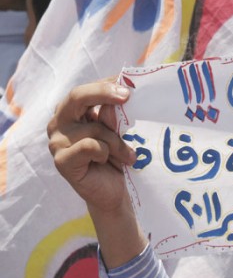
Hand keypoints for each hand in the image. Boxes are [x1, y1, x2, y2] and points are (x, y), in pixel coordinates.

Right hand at [48, 80, 146, 267]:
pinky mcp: (62, 161)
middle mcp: (59, 123)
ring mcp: (57, 142)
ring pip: (94, 128)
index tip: (130, 85)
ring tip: (127, 156)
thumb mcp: (117, 133)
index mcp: (71, 112)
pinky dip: (105, 153)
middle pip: (77, 97)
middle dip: (104, 93)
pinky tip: (107, 162)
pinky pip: (90, 146)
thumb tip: (122, 95)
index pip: (85, 90)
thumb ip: (114, 117)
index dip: (106, 84)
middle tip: (127, 96)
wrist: (112, 193)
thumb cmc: (115, 159)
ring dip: (118, 142)